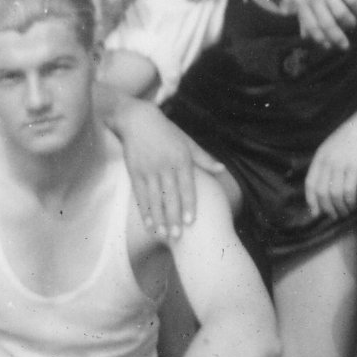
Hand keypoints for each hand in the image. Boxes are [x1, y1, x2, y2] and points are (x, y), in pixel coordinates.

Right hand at [112, 100, 222, 241]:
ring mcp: (148, 169)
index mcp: (180, 158)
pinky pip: (140, 195)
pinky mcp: (135, 172)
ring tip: (162, 234)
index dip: (188, 204)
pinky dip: (144, 210)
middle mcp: (164, 165)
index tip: (190, 221)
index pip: (186, 185)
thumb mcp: (187, 141)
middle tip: (178, 236)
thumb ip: (203, 158)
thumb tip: (222, 169)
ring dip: (158, 218)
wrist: (137, 120)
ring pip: (154, 198)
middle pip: (170, 195)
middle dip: (173, 217)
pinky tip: (148, 224)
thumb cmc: (166, 131)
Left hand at [289, 0, 356, 48]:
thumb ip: (301, 13)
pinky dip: (356, 8)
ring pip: (341, 13)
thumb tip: (304, 35)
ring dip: (349, 23)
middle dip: (338, 38)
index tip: (328, 46)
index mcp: (301, 1)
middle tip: (345, 46)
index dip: (321, 39)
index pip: (311, 26)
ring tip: (353, 24)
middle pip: (327, 23)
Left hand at [305, 107, 356, 219]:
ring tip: (344, 212)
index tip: (315, 213)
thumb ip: (327, 163)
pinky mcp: (355, 167)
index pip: (310, 183)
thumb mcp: (333, 147)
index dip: (311, 200)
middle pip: (321, 192)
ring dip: (339, 207)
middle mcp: (328, 161)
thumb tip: (325, 186)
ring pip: (334, 194)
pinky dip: (349, 202)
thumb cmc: (353, 138)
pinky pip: (348, 191)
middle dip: (326, 208)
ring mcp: (340, 164)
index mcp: (320, 156)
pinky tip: (352, 204)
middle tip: (333, 216)